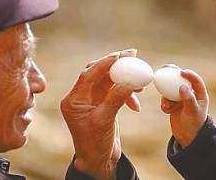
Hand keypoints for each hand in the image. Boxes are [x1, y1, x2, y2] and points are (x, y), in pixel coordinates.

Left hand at [60, 49, 140, 179]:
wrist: (98, 161)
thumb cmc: (95, 144)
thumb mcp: (105, 120)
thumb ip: (115, 99)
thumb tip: (129, 81)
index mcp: (74, 100)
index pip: (88, 75)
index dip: (104, 62)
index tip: (120, 54)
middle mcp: (81, 97)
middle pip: (98, 73)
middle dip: (116, 65)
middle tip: (133, 55)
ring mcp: (92, 100)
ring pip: (108, 81)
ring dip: (124, 80)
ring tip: (141, 84)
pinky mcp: (102, 104)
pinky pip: (114, 91)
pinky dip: (126, 93)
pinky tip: (136, 103)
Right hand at [161, 69, 208, 147]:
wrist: (187, 137)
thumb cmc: (194, 124)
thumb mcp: (192, 111)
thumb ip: (188, 99)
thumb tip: (182, 86)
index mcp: (199, 94)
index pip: (195, 80)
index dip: (189, 74)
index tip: (180, 71)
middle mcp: (190, 94)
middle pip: (181, 80)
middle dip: (172, 74)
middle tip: (165, 68)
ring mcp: (181, 99)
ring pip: (170, 90)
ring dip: (166, 95)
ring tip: (166, 105)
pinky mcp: (173, 104)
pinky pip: (166, 99)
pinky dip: (164, 103)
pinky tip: (166, 110)